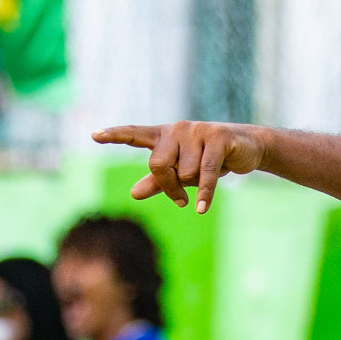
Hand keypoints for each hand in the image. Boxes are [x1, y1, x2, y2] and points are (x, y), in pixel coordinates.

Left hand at [93, 121, 267, 213]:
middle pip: (158, 165)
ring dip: (196, 185)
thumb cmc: (210, 158)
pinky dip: (204, 194)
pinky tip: (201, 209)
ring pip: (185, 172)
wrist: (247, 147)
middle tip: (179, 199)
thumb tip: (133, 194)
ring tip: (208, 177)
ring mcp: (197, 131)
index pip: (135, 134)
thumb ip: (158, 181)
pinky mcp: (217, 138)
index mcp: (164, 136)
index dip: (115, 135)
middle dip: (169, 187)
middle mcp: (177, 130)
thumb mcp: (183, 171)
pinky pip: (205, 173)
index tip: (93, 135)